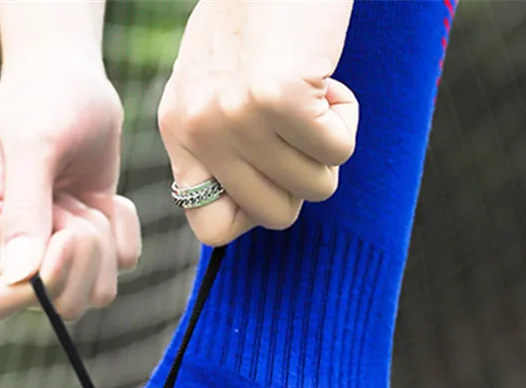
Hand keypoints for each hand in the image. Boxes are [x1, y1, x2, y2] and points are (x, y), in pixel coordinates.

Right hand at [0, 54, 140, 319]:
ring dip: (102, 244)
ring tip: (84, 197)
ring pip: (94, 292)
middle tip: (74, 205)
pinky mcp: (92, 244)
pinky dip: (122, 230)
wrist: (73, 76)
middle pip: (57, 304)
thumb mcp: (31, 145)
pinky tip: (103, 196)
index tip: (61, 241)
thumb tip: (23, 276)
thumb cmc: (42, 99)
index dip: (31, 290)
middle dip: (80, 257)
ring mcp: (55, 251)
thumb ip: (25, 209)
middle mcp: (13, 251)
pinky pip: (121, 264)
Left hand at [158, 0, 359, 246]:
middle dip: (303, 179)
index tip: (271, 173)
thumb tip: (250, 206)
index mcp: (179, 132)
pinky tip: (326, 79)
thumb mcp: (216, 87)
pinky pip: (336, 150)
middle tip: (301, 130)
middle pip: (273, 216)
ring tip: (311, 93)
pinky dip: (347, 118)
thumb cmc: (257, 17)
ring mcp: (236, 118)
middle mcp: (200, 131)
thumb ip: (221, 143)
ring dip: (328, 144)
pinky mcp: (279, 99)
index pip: (211, 228)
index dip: (254, 211)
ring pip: (313, 186)